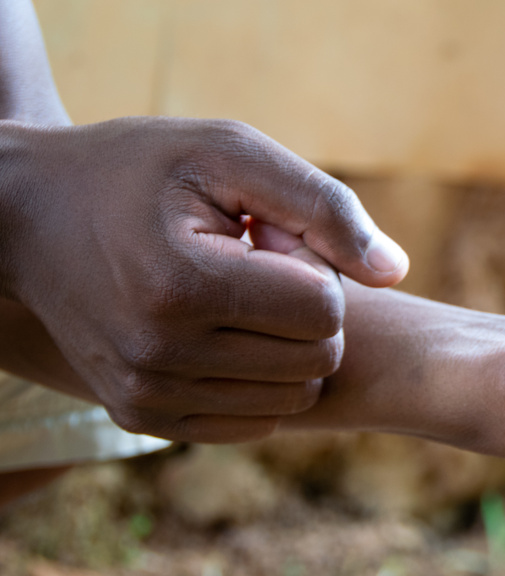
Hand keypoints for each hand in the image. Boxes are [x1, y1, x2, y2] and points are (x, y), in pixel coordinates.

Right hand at [0, 116, 407, 442]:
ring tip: (237, 293)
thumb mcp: (232, 154)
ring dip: (284, 345)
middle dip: (306, 307)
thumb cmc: (141, 172)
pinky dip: (259, 378)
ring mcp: (147, 398)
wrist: (27, 216)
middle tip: (256, 262)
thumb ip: (325, 208)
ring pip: (293, 396)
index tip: (271, 234)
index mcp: (185, 288)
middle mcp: (161, 358)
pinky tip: (224, 329)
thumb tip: (396, 272)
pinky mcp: (142, 419)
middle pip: (315, 359)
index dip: (318, 266)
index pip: (325, 311)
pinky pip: (256, 421)